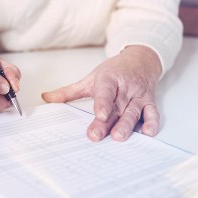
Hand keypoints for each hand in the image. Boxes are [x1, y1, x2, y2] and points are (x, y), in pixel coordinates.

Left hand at [42, 45, 161, 141]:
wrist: (141, 60)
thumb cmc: (115, 71)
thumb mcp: (91, 78)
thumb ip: (69, 91)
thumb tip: (46, 98)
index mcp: (109, 79)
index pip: (105, 91)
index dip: (102, 103)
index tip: (99, 115)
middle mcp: (125, 88)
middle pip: (116, 107)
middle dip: (107, 122)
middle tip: (97, 135)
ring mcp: (138, 95)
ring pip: (133, 111)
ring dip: (127, 125)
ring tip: (119, 137)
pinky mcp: (149, 102)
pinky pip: (152, 112)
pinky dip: (152, 122)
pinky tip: (147, 132)